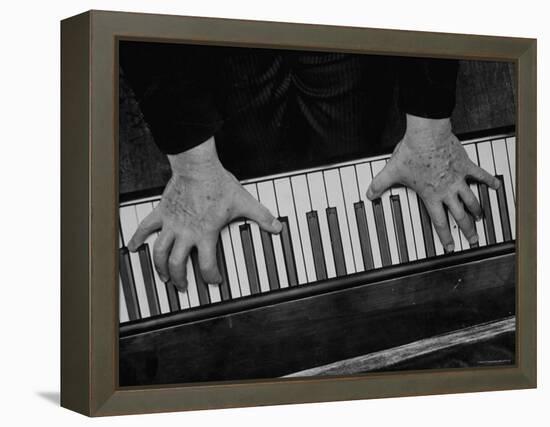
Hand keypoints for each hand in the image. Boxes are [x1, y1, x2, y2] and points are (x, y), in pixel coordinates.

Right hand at [127, 137, 281, 289]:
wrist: (198, 167)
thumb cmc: (218, 184)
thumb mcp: (244, 202)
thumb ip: (262, 216)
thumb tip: (277, 226)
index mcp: (206, 234)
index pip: (208, 265)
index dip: (211, 277)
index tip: (214, 281)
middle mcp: (186, 233)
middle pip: (178, 264)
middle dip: (180, 279)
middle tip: (183, 286)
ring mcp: (171, 224)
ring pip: (160, 252)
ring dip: (160, 267)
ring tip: (163, 276)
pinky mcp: (162, 213)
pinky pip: (146, 227)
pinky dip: (137, 238)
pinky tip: (132, 247)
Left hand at [367, 115, 499, 251]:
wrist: (427, 135)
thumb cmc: (412, 152)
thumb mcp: (392, 171)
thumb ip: (380, 184)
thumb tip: (369, 193)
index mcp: (431, 195)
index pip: (438, 222)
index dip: (444, 237)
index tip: (450, 247)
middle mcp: (447, 190)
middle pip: (460, 215)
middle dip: (467, 230)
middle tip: (473, 239)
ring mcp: (458, 178)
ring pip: (471, 199)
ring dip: (477, 210)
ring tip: (481, 217)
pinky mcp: (465, 165)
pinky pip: (480, 174)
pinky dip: (489, 180)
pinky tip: (496, 185)